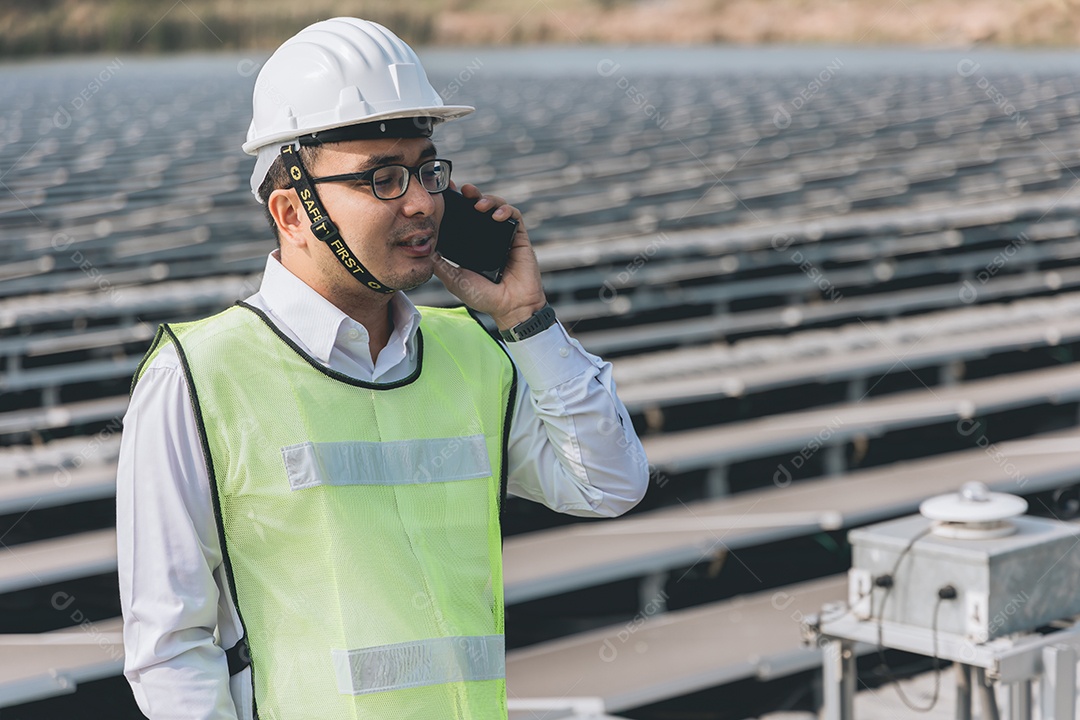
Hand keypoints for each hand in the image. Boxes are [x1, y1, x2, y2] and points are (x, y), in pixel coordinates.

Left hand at [433, 182, 547, 329]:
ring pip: (497, 207)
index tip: (444, 192)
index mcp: (471, 244)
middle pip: (479, 207)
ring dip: (488, 199)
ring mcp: (503, 236)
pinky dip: (505, 211)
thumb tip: (424, 250)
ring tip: (478, 204)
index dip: (454, 203)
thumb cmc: (484, 297)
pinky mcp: (519, 238)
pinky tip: (496, 215)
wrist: (510, 307)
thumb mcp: (455, 279)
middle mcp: (487, 237)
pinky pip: (514, 216)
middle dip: (471, 194)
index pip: (462, 218)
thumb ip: (440, 265)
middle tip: (462, 189)